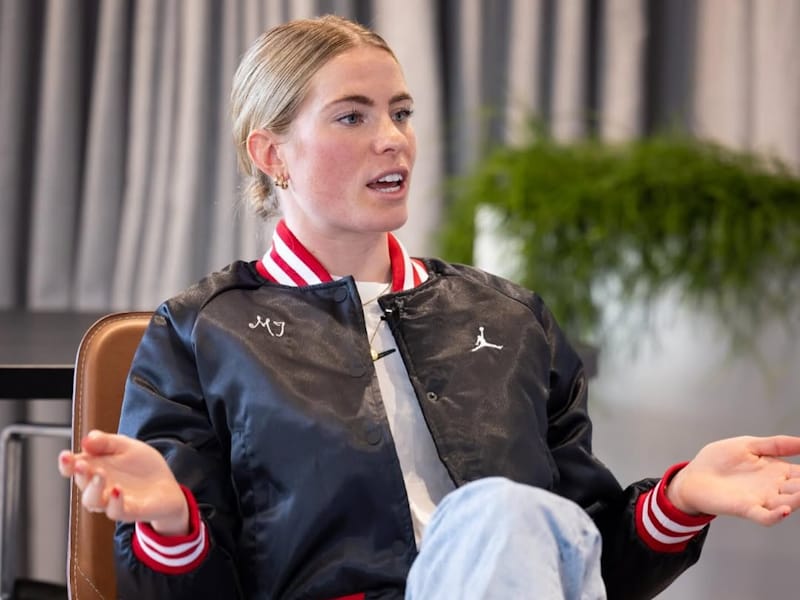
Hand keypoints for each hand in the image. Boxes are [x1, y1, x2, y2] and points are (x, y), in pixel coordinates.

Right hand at [58, 430, 189, 534]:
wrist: (167, 488)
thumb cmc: (143, 468)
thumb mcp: (126, 446)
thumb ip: (106, 441)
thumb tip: (86, 439)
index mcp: (96, 468)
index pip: (74, 467)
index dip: (67, 463)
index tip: (65, 455)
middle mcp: (100, 487)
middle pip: (82, 483)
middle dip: (80, 474)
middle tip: (81, 464)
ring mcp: (113, 500)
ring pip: (93, 501)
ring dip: (94, 488)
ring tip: (100, 475)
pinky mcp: (130, 511)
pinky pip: (116, 512)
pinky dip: (115, 502)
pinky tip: (118, 490)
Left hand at [667, 435, 799, 525]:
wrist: (693, 476)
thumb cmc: (718, 461)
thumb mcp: (748, 445)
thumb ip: (775, 444)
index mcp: (775, 470)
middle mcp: (773, 487)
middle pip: (799, 489)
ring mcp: (761, 499)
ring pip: (787, 503)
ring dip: (798, 500)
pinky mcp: (745, 508)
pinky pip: (764, 516)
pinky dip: (775, 515)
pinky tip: (784, 510)